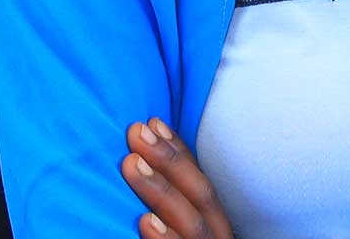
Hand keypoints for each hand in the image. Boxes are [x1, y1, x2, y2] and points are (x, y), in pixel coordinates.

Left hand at [120, 118, 232, 238]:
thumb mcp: (179, 222)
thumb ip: (169, 203)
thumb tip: (139, 161)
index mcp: (214, 223)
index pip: (199, 180)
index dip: (178, 150)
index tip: (153, 122)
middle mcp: (218, 236)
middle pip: (201, 195)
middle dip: (169, 161)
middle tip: (137, 132)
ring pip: (194, 223)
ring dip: (161, 191)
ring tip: (131, 165)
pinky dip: (166, 238)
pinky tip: (145, 221)